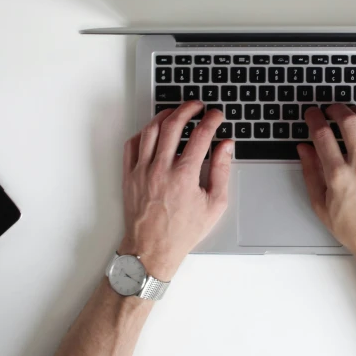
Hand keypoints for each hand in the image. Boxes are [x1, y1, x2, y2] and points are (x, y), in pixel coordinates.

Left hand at [120, 102, 232, 279]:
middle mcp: (161, 169)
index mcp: (184, 175)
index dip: (211, 120)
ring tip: (175, 111)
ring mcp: (142, 171)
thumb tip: (226, 147)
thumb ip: (222, 171)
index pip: (201, 135)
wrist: (152, 249)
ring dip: (164, 115)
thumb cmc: (184, 230)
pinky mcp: (129, 175)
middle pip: (173, 124)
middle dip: (188, 109)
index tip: (216, 115)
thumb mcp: (215, 204)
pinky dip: (143, 132)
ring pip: (150, 130)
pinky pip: (132, 144)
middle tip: (197, 105)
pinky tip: (153, 131)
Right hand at [296, 104, 355, 272]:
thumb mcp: (321, 206)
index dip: (314, 117)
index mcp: (338, 175)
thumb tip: (304, 149)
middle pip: (348, 121)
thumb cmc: (354, 230)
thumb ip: (310, 173)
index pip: (322, 134)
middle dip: (336, 108)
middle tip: (331, 108)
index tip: (311, 113)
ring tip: (354, 112)